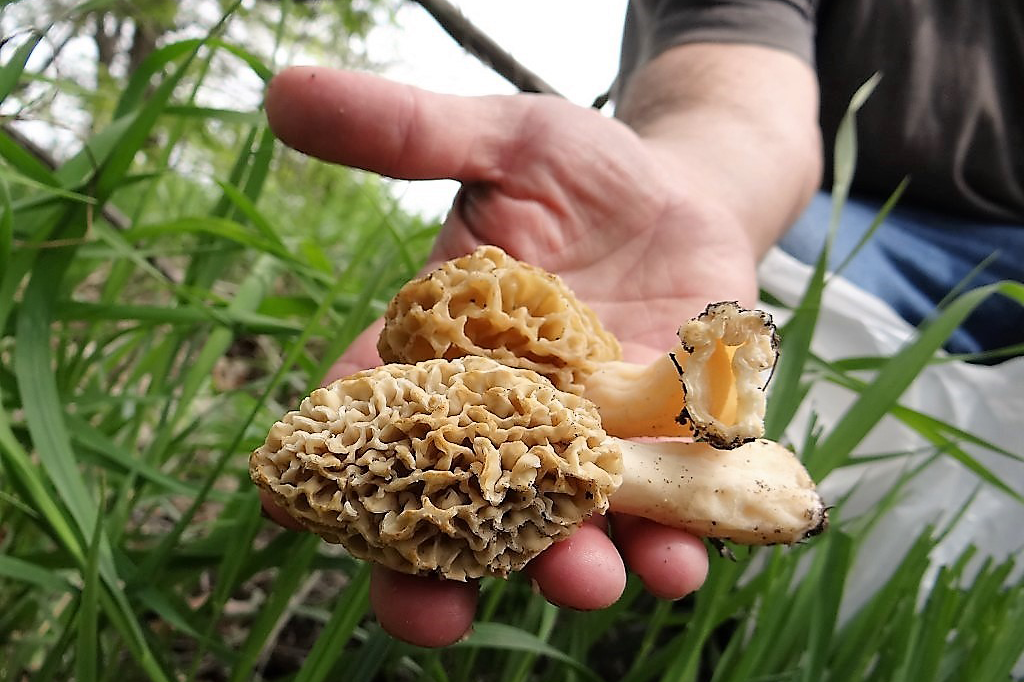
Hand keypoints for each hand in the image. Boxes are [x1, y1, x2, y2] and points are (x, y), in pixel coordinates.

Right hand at [260, 66, 761, 646]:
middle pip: (458, 511)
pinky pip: (669, 514)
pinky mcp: (670, 452)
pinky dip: (672, 544)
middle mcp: (510, 422)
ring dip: (566, 567)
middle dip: (439, 574)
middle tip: (427, 616)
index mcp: (445, 361)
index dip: (333, 473)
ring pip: (565, 531)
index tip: (297, 514)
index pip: (374, 425)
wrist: (688, 190)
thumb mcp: (504, 139)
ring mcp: (590, 448)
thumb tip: (286, 91)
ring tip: (579, 581)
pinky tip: (676, 561)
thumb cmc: (586, 171)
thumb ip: (407, 131)